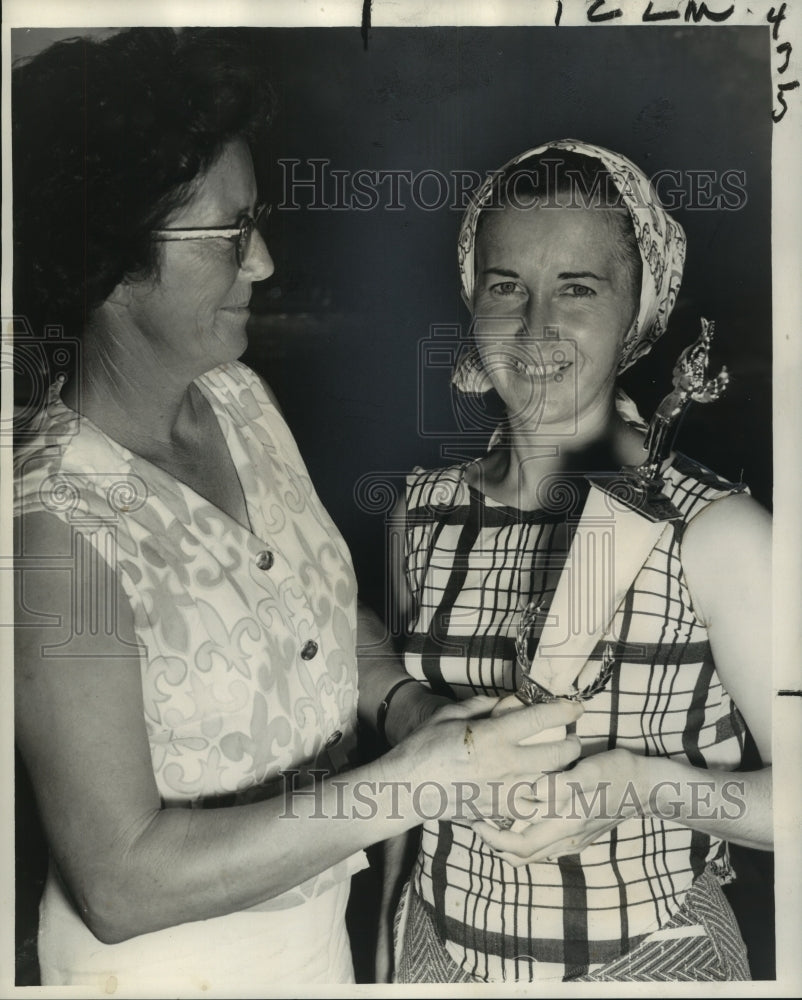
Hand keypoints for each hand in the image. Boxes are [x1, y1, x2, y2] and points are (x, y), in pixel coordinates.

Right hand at [400, 697, 583, 824]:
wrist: (408, 788)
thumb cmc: (425, 746)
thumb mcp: (450, 714)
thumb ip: (484, 705)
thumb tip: (511, 701)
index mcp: (494, 736)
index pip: (542, 718)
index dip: (564, 709)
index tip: (574, 706)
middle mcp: (505, 765)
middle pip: (558, 754)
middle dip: (572, 744)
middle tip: (571, 738)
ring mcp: (505, 792)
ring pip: (552, 784)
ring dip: (560, 773)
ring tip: (559, 765)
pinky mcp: (500, 812)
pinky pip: (533, 807)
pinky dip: (542, 799)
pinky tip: (540, 791)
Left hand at [472, 747, 645, 864]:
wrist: (648, 787)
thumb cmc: (618, 774)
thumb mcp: (590, 771)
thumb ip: (562, 784)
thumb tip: (533, 792)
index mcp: (565, 825)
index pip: (519, 846)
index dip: (493, 838)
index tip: (476, 820)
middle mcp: (567, 840)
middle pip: (522, 855)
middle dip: (495, 842)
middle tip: (477, 821)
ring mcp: (574, 841)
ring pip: (533, 853)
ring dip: (509, 842)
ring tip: (493, 820)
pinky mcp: (580, 835)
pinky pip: (545, 845)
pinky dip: (526, 837)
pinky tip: (522, 818)